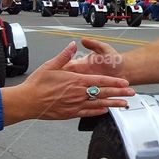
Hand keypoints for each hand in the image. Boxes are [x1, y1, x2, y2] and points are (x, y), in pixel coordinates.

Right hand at [1, 41, 134, 125]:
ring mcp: (75, 105)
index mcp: (76, 81)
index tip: (125, 82)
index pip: (100, 81)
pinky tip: (105, 111)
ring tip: (124, 104)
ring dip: (112, 103)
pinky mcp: (70, 114)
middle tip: (131, 93)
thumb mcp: (50, 65)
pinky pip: (88, 112)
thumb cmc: (36, 84)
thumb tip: (73, 45)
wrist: (26, 102)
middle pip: (103, 93)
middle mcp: (78, 93)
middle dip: (119, 92)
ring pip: (98, 104)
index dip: (114, 82)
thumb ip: (64, 55)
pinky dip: (98, 111)